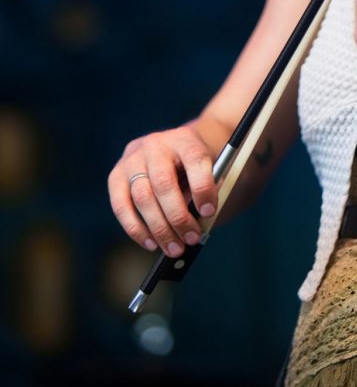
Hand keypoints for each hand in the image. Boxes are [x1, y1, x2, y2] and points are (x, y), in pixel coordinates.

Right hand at [108, 124, 217, 257]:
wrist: (175, 148)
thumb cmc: (195, 166)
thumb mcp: (210, 170)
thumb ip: (206, 192)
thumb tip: (197, 225)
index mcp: (185, 138)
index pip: (195, 159)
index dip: (202, 187)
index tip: (209, 212)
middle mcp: (155, 144)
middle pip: (163, 183)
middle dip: (178, 217)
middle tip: (191, 239)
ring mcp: (132, 158)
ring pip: (142, 197)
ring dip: (158, 228)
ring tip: (174, 248)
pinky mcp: (116, 175)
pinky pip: (121, 206)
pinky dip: (136, 229)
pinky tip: (151, 243)